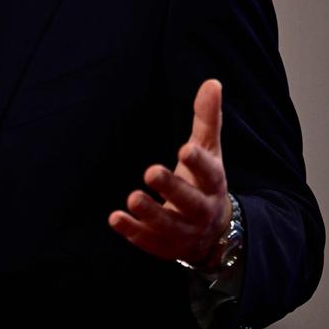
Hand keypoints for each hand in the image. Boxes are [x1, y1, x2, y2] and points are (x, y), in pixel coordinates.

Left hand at [108, 79, 230, 265]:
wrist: (213, 233)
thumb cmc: (205, 181)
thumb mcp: (210, 149)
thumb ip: (207, 118)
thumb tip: (212, 82)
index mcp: (214, 183)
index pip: (209, 173)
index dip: (199, 162)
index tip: (185, 149)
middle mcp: (202, 210)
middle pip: (190, 201)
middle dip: (172, 188)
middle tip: (150, 171)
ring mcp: (185, 231)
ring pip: (169, 225)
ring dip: (151, 213)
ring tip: (132, 197)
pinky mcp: (166, 246)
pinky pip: (150, 242)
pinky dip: (133, 232)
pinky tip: (115, 218)